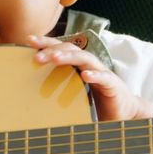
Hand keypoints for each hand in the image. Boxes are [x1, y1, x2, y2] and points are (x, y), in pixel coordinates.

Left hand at [27, 35, 152, 120]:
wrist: (123, 113)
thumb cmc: (96, 103)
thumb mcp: (73, 94)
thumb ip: (58, 90)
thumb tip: (30, 95)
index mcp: (79, 65)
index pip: (62, 48)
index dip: (46, 42)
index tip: (28, 40)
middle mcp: (90, 65)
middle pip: (71, 49)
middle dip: (53, 50)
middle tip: (36, 57)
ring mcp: (102, 73)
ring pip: (85, 58)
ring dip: (69, 57)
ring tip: (54, 59)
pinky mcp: (113, 85)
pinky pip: (104, 78)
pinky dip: (95, 75)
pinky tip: (85, 76)